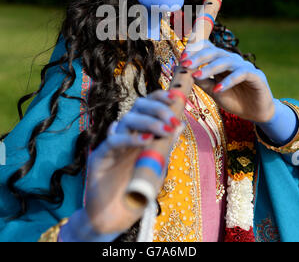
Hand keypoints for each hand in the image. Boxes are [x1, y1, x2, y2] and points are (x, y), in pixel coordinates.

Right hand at [85, 89, 182, 235]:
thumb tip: (180, 124)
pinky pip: (113, 141)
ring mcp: (112, 145)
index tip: (174, 98)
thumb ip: (165, 146)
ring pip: (126, 120)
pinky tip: (145, 141)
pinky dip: (130, 139)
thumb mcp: (156, 167)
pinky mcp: (99, 157)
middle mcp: (125, 135)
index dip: (159, 98)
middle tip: (170, 119)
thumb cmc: (135, 193)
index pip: (146, 106)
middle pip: (136, 107)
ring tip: (164, 130)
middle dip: (156, 108)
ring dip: (148, 121)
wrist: (114, 219)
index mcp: (139, 134)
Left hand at [181, 40, 274, 122]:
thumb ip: (202, 81)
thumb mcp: (214, 91)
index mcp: (222, 61)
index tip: (182, 58)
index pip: (208, 48)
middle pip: (214, 52)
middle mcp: (233, 60)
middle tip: (185, 63)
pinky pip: (240, 74)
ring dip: (210, 68)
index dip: (195, 50)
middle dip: (198, 57)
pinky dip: (228, 81)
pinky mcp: (256, 75)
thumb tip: (183, 72)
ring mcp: (244, 66)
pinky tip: (218, 89)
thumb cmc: (234, 99)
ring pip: (226, 62)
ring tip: (197, 76)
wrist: (256, 113)